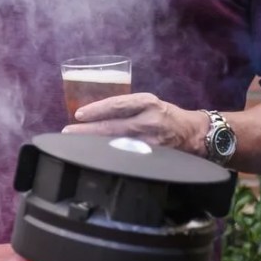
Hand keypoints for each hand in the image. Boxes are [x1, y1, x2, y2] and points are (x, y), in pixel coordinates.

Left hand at [64, 92, 206, 153]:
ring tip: (75, 145)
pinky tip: (96, 156)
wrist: (193, 133)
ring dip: (93, 144)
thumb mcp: (148, 104)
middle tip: (67, 132)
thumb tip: (94, 113)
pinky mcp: (151, 156)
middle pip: (112, 127)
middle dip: (87, 131)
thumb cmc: (166, 115)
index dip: (96, 110)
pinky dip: (109, 155)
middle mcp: (148, 121)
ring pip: (116, 143)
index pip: (117, 105)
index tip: (79, 115)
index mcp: (147, 103)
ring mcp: (150, 141)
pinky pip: (125, 155)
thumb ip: (125, 107)